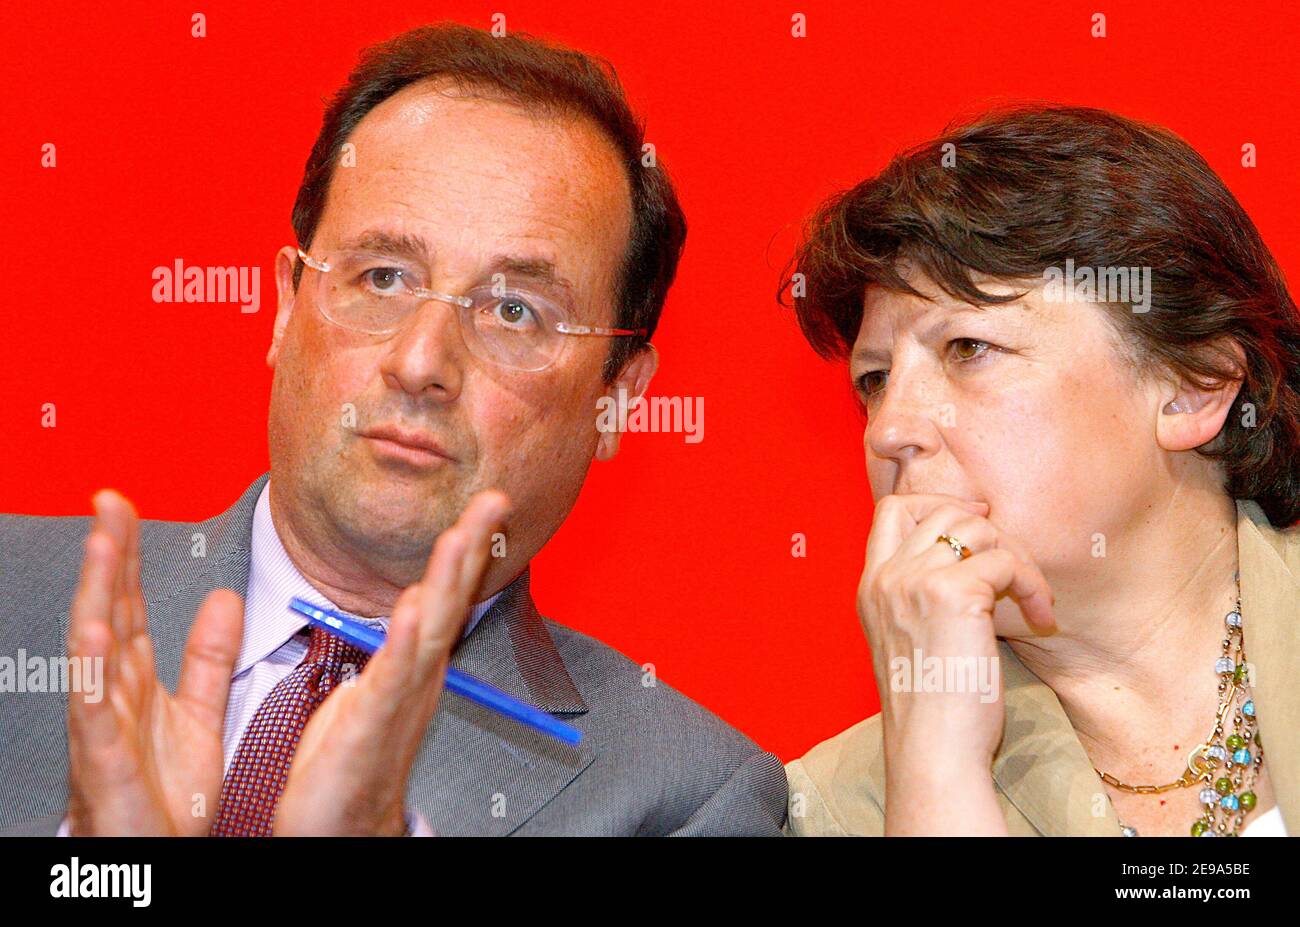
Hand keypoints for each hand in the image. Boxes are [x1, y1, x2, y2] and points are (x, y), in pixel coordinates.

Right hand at [66, 490, 244, 835]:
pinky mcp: (104, 759)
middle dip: (109, 555)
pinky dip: (94, 670)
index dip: (129, 553)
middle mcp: (113, 692)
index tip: (124, 503)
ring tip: (103, 545)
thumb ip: (208, 657)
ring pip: (95, 648)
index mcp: (136, 678)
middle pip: (109, 609)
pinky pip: (97, 709)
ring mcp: (103, 723)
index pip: (131, 601)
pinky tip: (96, 632)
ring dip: (97, 594)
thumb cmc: (163, 793)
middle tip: (108, 501)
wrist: (155, 856)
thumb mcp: (198, 712)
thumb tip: (222, 599)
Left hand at [272, 490, 510, 835]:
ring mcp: (398, 702)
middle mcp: (416, 679)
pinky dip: (403, 644)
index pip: (444, 594)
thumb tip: (406, 613)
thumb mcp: (369, 691)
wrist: (339, 831)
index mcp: (412, 664)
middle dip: (470, 547)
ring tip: (459, 538)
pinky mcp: (369, 730)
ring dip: (444, 583)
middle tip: (494, 500)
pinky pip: (389, 681)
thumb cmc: (350, 763)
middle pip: (447, 602)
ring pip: (427, 632)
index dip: (465, 548)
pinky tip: (412, 609)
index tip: (485, 503)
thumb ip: (389, 650)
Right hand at [856, 493, 1055, 834]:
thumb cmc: (934, 708)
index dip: (937, 502)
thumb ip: (923, 597)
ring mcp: (915, 581)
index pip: (892, 509)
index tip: (975, 520)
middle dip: (991, 532)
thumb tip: (978, 559)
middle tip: (1016, 570)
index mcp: (871, 587)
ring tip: (1032, 599)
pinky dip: (1032, 584)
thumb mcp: (912, 640)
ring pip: (978, 528)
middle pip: (943, 512)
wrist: (932, 749)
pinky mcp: (953, 593)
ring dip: (1017, 557)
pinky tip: (1041, 614)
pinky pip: (1006, 562)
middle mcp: (887, 577)